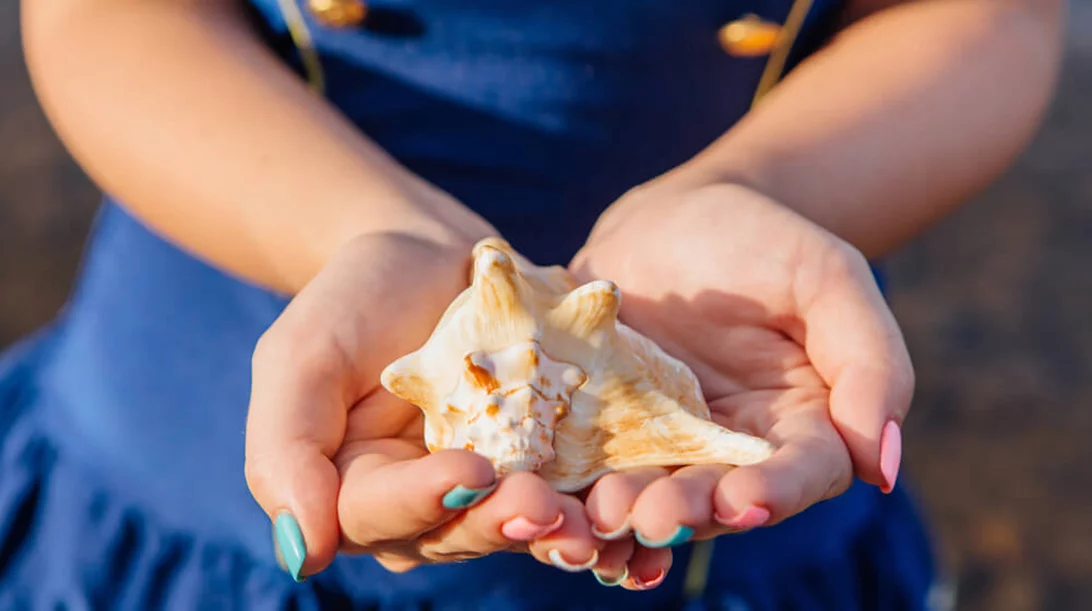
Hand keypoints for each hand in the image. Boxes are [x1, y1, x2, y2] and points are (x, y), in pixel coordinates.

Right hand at [244, 230, 602, 580]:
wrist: (427, 257)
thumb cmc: (352, 300)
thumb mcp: (299, 357)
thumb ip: (285, 450)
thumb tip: (298, 555)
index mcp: (354, 492)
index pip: (379, 513)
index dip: (423, 500)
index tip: (468, 471)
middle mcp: (423, 507)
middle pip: (455, 533)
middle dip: (498, 521)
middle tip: (539, 505)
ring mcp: (488, 489)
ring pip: (515, 523)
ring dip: (552, 528)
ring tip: (586, 520)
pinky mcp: (541, 463)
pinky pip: (565, 493)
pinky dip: (591, 504)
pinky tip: (622, 501)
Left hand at [568, 182, 912, 580]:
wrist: (673, 216)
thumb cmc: (763, 239)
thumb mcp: (828, 278)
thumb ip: (870, 363)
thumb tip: (880, 466)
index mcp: (801, 424)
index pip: (801, 474)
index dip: (776, 492)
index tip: (745, 500)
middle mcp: (733, 450)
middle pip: (719, 498)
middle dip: (690, 513)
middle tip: (656, 518)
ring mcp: (665, 444)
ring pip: (653, 491)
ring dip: (629, 511)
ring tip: (605, 512)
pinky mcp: (606, 430)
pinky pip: (594, 466)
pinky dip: (578, 489)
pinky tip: (557, 499)